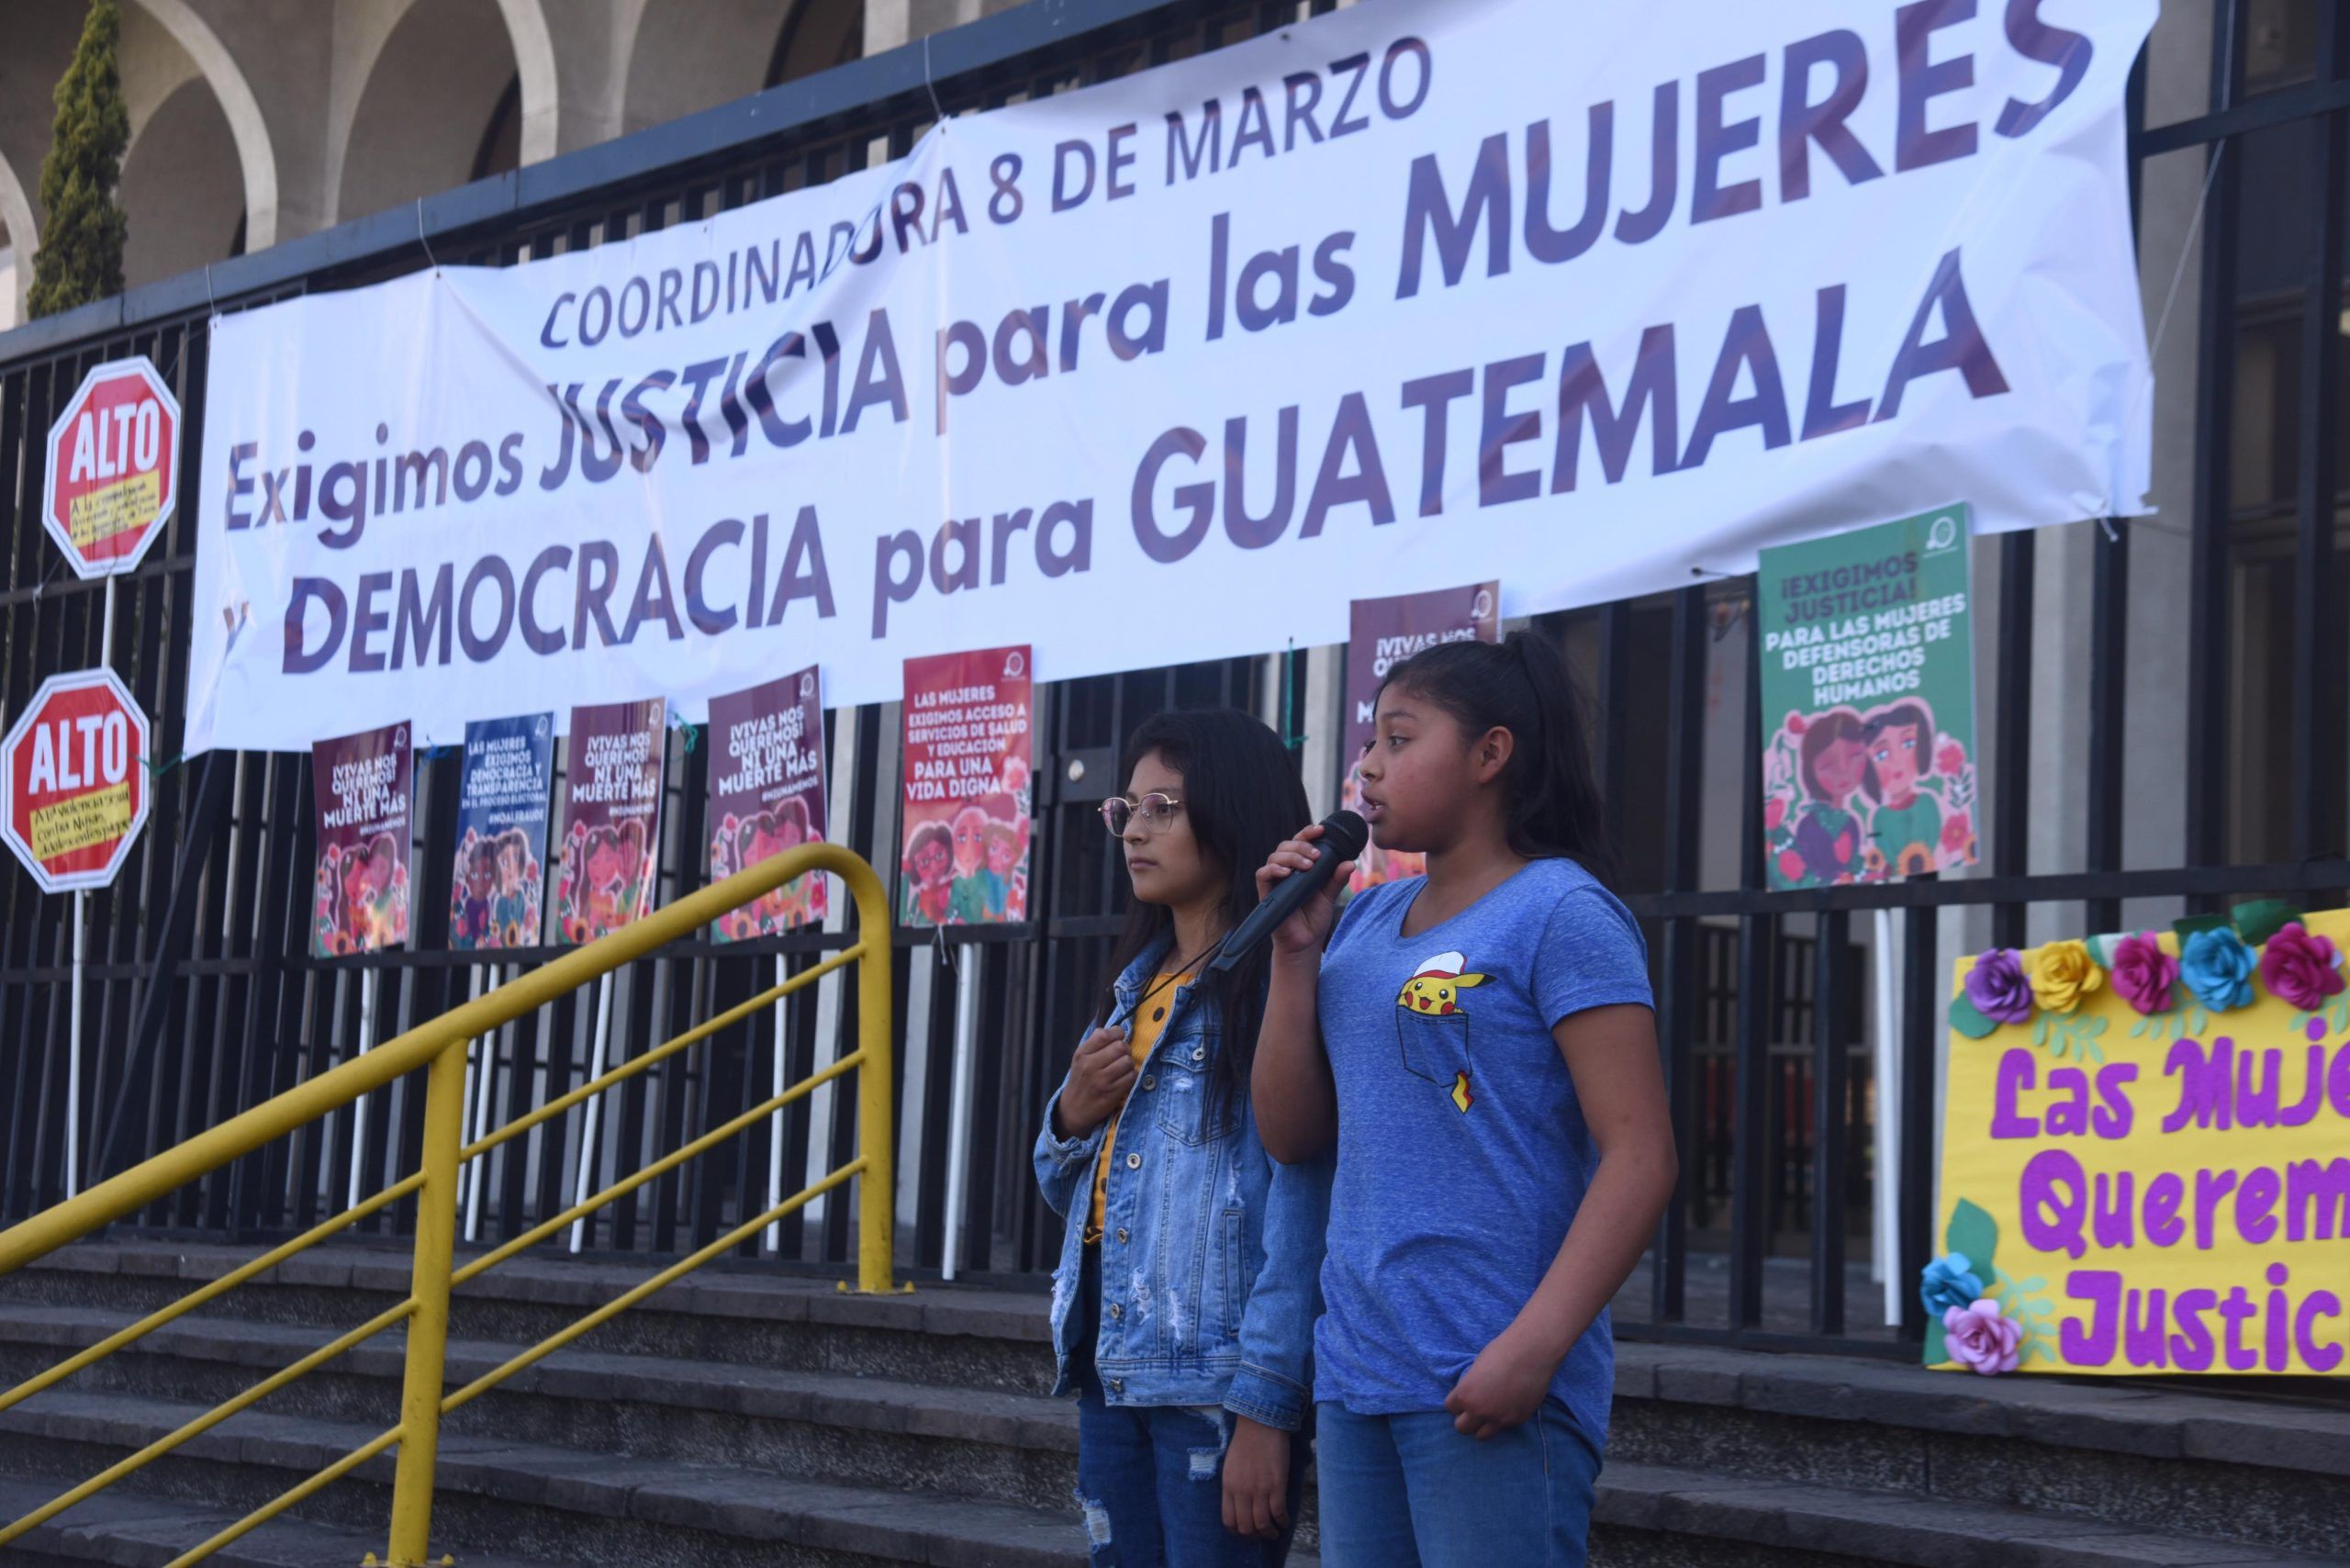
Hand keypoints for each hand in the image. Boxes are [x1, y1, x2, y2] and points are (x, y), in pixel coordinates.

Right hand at [1053, 1025, 1134, 1138]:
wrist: (1074, 1109)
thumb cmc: (1081, 1079)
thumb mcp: (1081, 1058)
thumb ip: (1096, 1043)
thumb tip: (1118, 1030)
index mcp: (1082, 1054)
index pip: (1104, 1034)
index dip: (1117, 1033)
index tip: (1118, 1038)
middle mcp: (1090, 1066)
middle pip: (1121, 1047)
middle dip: (1125, 1049)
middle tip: (1121, 1055)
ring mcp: (1101, 1081)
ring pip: (1128, 1061)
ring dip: (1129, 1064)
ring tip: (1122, 1068)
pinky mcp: (1112, 1093)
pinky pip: (1132, 1077)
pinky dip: (1131, 1076)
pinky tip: (1123, 1078)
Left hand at [1220, 1415, 1288, 1540]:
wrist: (1260, 1423)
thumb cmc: (1246, 1442)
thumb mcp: (1230, 1466)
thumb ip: (1233, 1486)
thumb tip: (1240, 1504)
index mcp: (1228, 1487)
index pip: (1229, 1521)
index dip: (1238, 1532)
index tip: (1247, 1531)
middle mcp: (1242, 1491)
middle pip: (1246, 1527)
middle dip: (1255, 1536)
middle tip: (1263, 1534)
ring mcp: (1259, 1489)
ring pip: (1262, 1524)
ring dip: (1270, 1533)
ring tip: (1275, 1531)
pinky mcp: (1276, 1484)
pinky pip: (1278, 1512)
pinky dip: (1282, 1521)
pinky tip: (1285, 1520)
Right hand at [1254, 826, 1356, 955]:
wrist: (1305, 943)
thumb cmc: (1314, 918)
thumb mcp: (1330, 896)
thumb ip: (1337, 879)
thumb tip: (1349, 863)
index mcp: (1300, 867)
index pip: (1299, 842)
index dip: (1308, 833)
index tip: (1321, 829)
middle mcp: (1285, 870)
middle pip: (1286, 845)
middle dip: (1301, 845)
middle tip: (1316, 855)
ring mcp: (1275, 881)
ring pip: (1274, 856)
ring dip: (1291, 856)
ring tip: (1307, 865)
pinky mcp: (1266, 893)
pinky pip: (1262, 874)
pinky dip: (1273, 869)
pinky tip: (1287, 872)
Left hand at [1444, 1330, 1558, 1439]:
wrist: (1531, 1353)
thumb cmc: (1502, 1352)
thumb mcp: (1476, 1369)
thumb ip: (1470, 1388)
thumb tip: (1471, 1399)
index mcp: (1465, 1395)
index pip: (1451, 1408)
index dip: (1457, 1403)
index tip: (1465, 1398)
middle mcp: (1479, 1410)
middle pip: (1462, 1428)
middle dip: (1466, 1420)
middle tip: (1474, 1410)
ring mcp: (1499, 1418)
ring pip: (1481, 1436)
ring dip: (1482, 1426)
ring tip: (1489, 1413)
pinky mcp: (1517, 1420)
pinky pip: (1503, 1427)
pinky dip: (1503, 1419)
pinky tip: (1509, 1404)